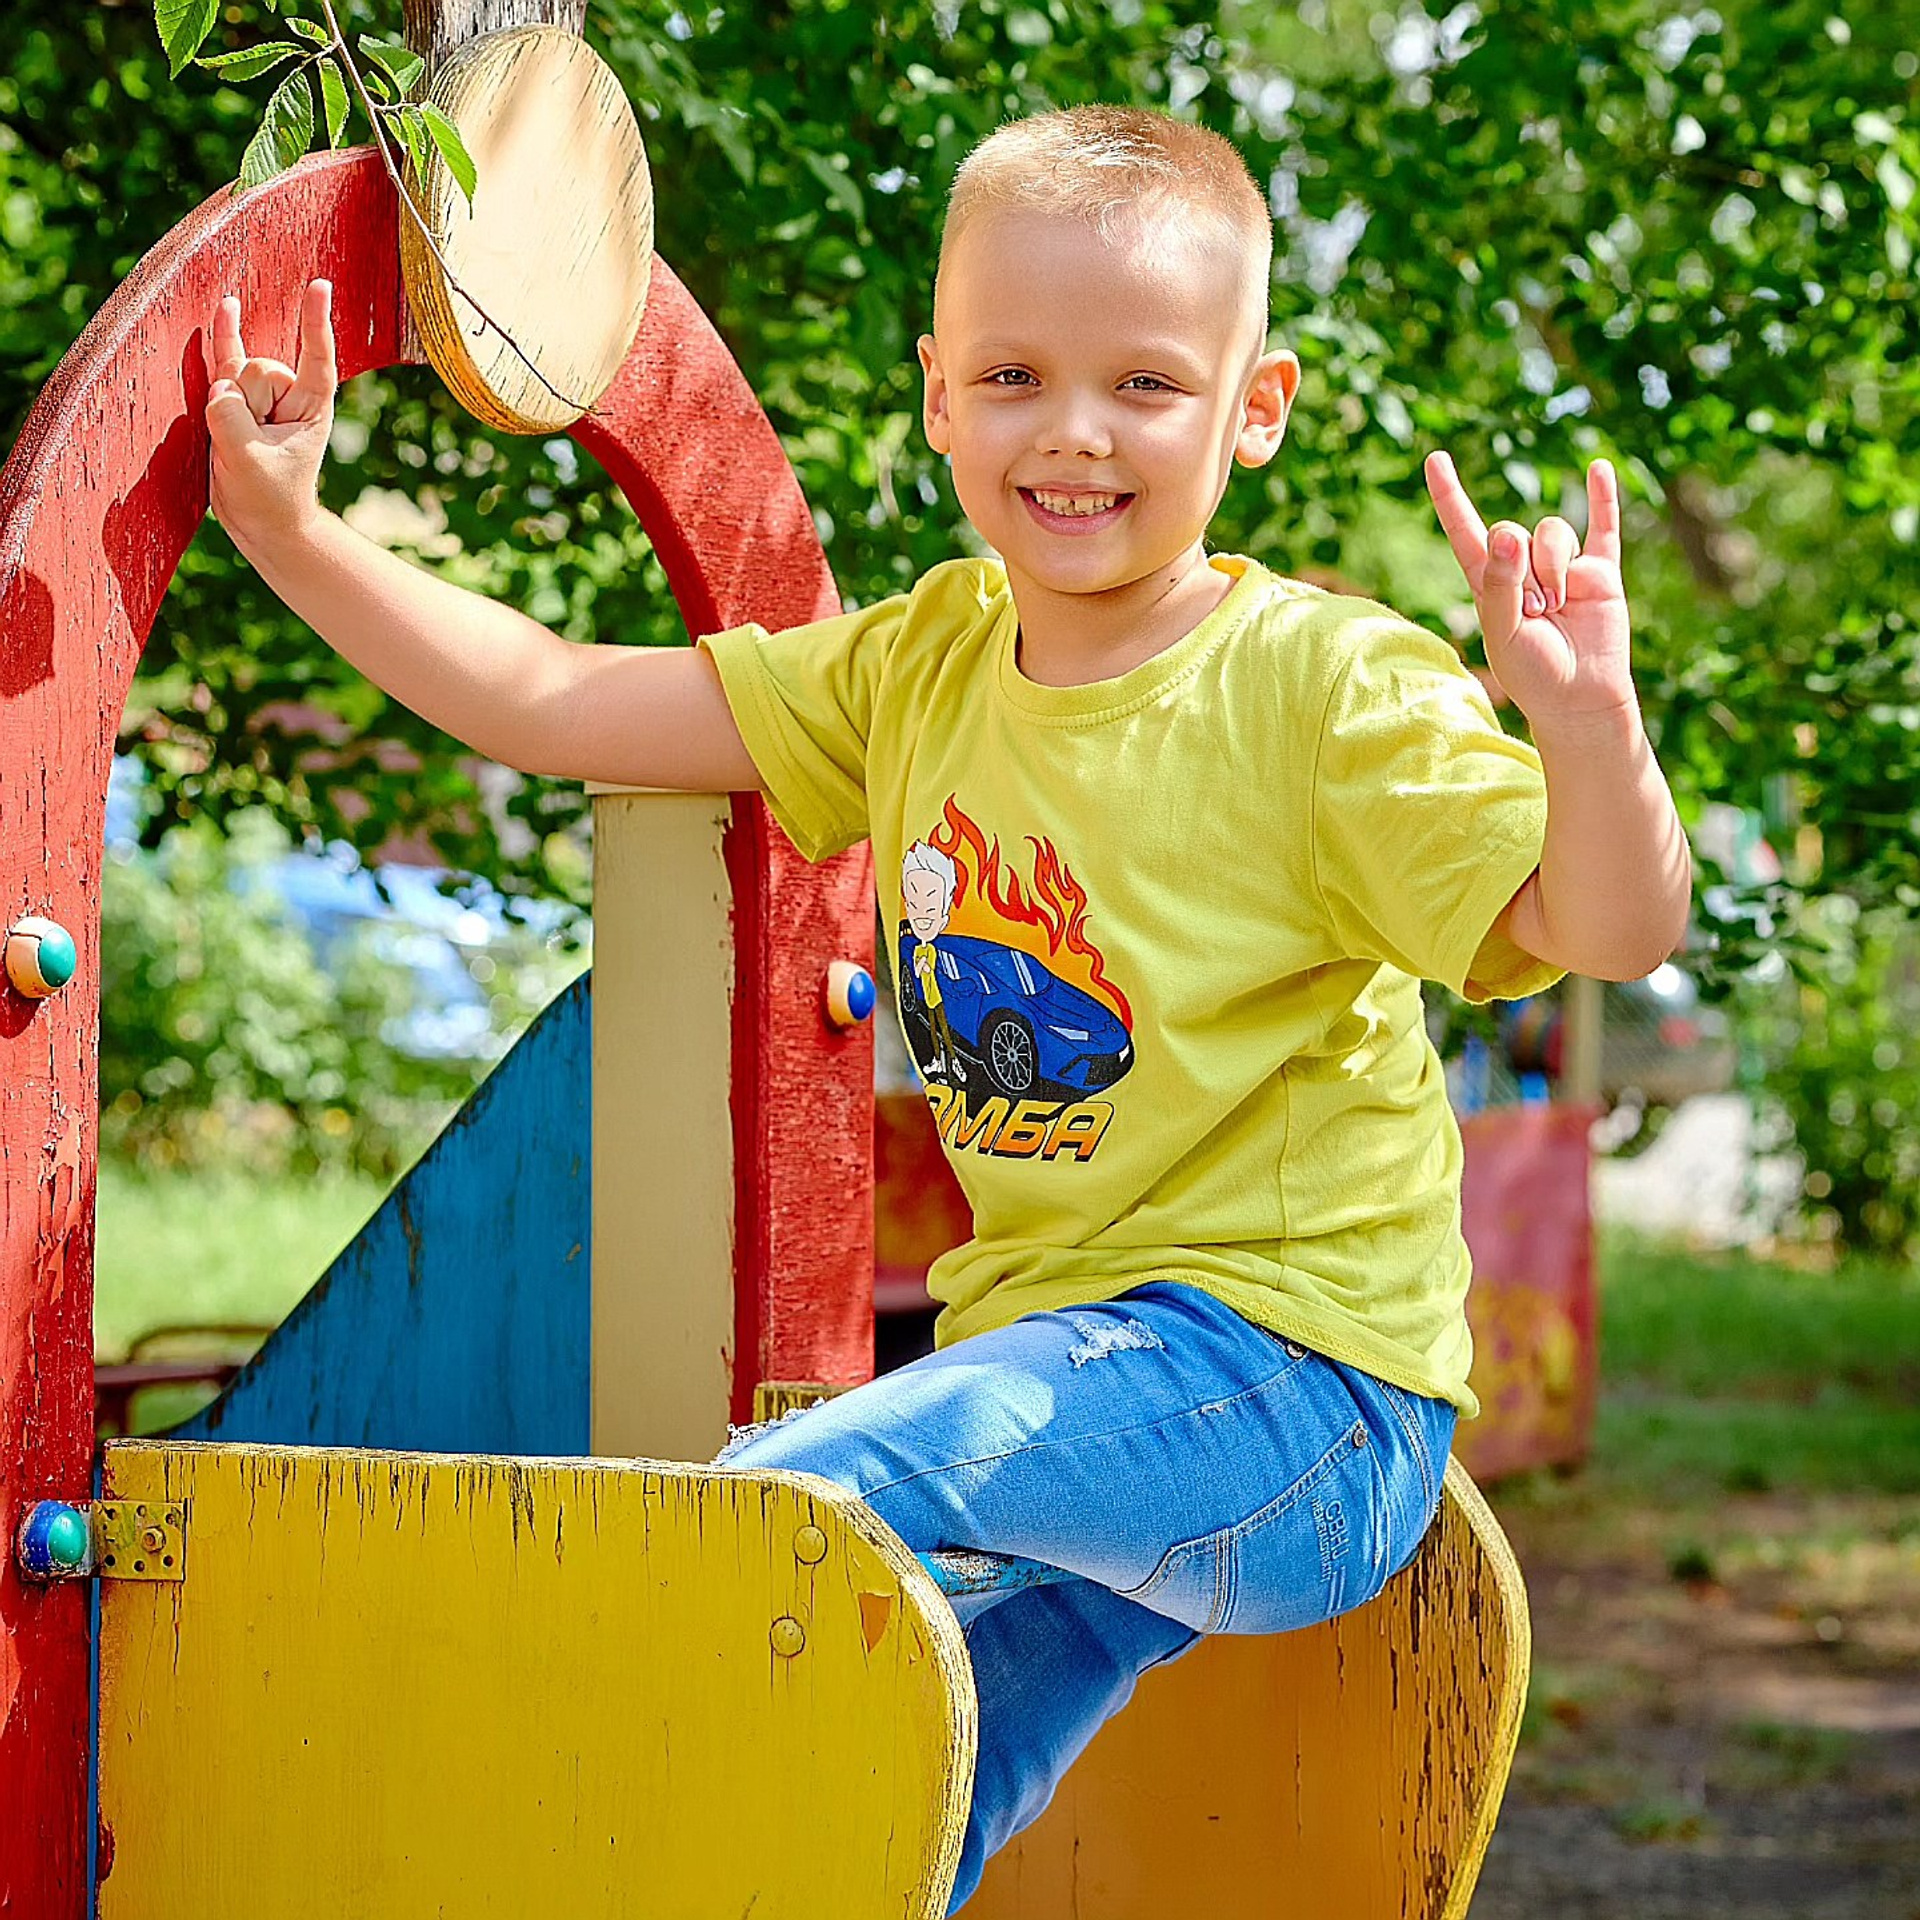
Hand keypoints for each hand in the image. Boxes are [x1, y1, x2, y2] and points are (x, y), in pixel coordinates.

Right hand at [205, 278, 337, 549]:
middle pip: (256, 367)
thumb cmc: (269, 497)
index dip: (315, 323)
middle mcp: (289, 394)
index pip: (316, 359)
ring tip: (236, 445)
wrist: (260, 521)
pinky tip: (225, 306)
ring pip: (231, 372)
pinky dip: (220, 335)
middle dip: (244, 403)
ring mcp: (260, 395)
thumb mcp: (249, 462)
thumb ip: (231, 419)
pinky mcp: (233, 399)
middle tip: (252, 447)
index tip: (319, 285)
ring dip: (226, 406)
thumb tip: (218, 388)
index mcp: (311, 407)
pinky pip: (223, 360)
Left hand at [1424, 452, 1634, 727]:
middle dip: (1524, 568)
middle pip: (1515, 531)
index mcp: (1489, 582)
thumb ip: (1500, 585)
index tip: (1436, 460)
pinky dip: (1603, 498)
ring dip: (1555, 567)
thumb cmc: (1533, 674)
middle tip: (1535, 610)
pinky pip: (1603, 526)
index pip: (1465, 530)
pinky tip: (1598, 467)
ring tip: (1559, 606)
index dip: (1449, 496)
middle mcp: (1523, 568)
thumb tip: (1508, 534)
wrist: (1580, 698)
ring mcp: (1563, 567)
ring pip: (1554, 532)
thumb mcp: (1503, 633)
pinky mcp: (1599, 572)